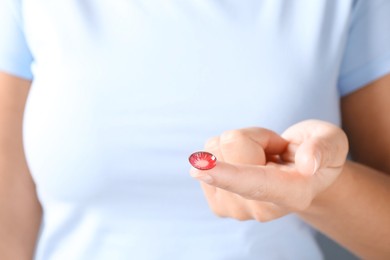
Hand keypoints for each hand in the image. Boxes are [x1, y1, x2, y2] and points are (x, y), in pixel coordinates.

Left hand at [189, 120, 348, 221]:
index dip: (227, 174)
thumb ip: (323, 148)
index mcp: (293, 194)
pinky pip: (206, 158)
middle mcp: (262, 209)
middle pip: (231, 146)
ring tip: (263, 157)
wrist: (300, 174)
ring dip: (239, 144)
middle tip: (275, 150)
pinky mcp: (219, 204)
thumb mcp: (332, 142)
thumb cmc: (316, 152)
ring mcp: (237, 210)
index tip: (198, 168)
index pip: (255, 184)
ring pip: (215, 148)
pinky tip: (246, 165)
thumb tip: (307, 163)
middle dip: (253, 136)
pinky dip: (225, 154)